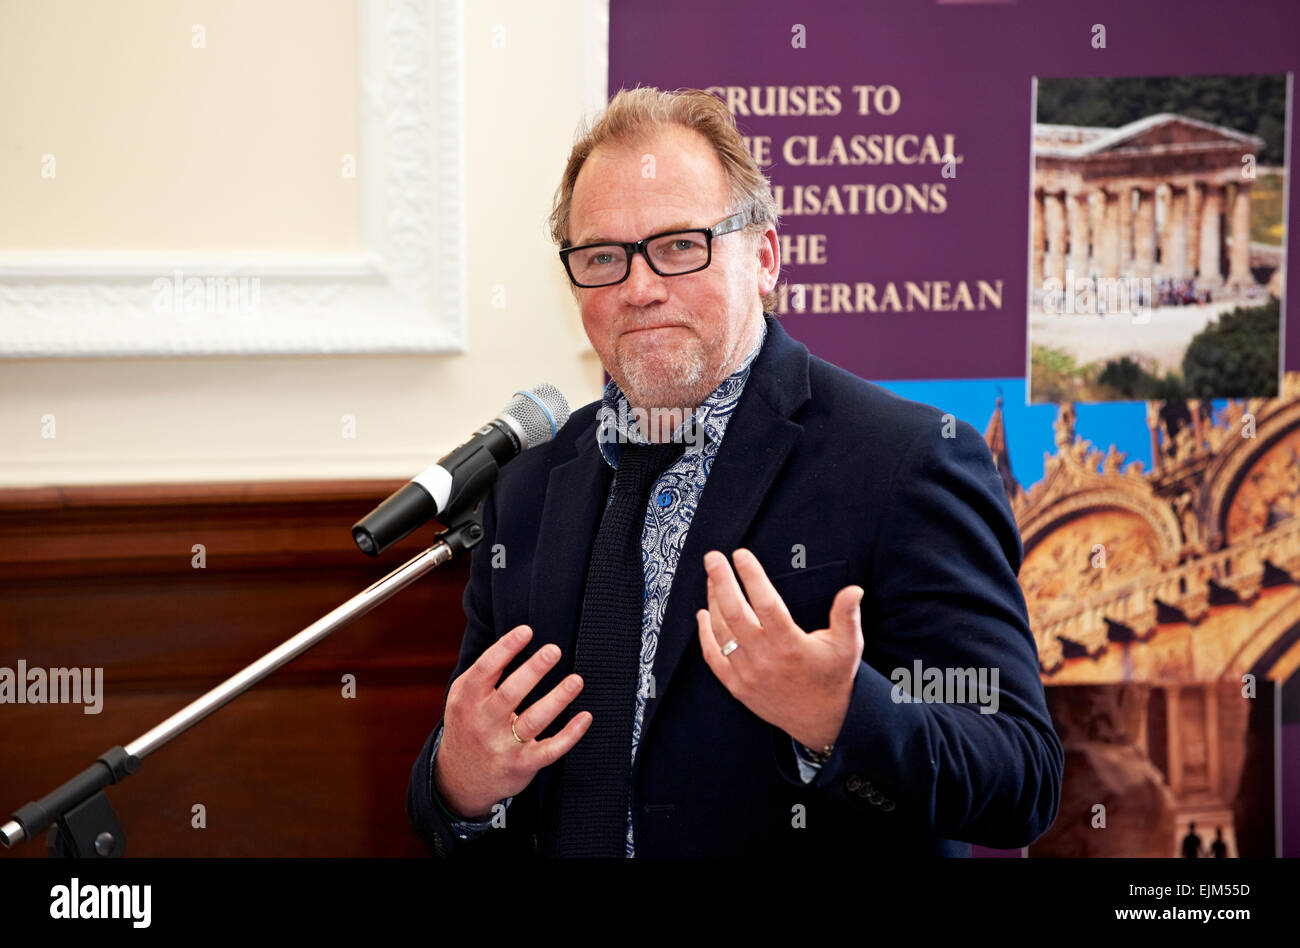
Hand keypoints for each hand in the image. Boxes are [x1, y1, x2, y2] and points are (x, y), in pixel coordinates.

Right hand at [434, 624, 590, 819]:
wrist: (459, 778)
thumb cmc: (468, 724)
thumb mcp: (462, 697)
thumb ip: (484, 671)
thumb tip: (515, 638)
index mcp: (468, 700)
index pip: (486, 669)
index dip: (505, 648)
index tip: (527, 631)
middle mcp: (484, 723)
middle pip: (510, 693)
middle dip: (533, 670)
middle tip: (553, 650)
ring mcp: (503, 746)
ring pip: (533, 720)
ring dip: (557, 699)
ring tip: (576, 680)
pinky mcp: (522, 764)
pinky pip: (550, 750)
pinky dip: (570, 735)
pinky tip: (585, 717)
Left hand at [696, 548, 863, 751]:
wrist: (822, 722)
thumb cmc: (834, 678)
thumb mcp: (848, 646)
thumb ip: (847, 615)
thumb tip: (854, 589)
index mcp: (790, 644)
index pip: (765, 602)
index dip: (751, 575)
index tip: (741, 554)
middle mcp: (765, 658)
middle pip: (734, 612)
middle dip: (720, 580)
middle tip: (713, 557)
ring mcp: (747, 673)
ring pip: (721, 631)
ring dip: (713, 601)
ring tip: (712, 578)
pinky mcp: (737, 686)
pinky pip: (713, 657)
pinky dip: (705, 634)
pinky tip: (703, 614)